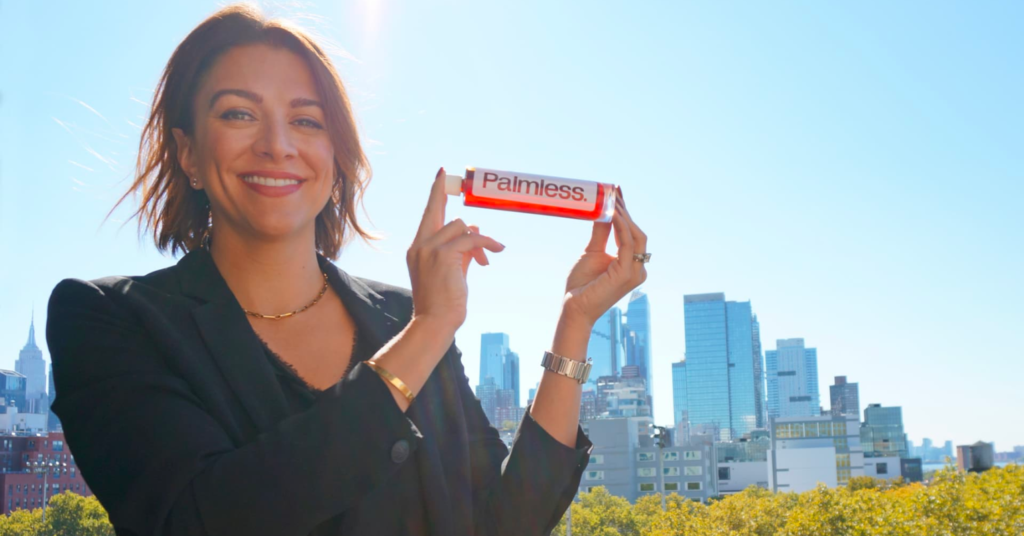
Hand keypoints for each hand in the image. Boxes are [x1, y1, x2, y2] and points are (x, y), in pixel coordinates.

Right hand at [407, 167, 504, 335]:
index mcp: (417, 248)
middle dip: (453, 203)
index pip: (427, 213)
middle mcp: (420, 244)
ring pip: (461, 226)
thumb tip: (475, 232)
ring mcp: (429, 248)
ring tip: (484, 260)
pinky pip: (472, 239)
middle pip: (441, 212)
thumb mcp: (450, 271)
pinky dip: (487, 243)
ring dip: (478, 239)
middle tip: (459, 189)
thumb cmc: (442, 302)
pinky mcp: (443, 254)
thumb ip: (459, 250)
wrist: (434, 322)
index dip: (436, 193)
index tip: (442, 174)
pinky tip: (496, 250)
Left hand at [560, 186, 647, 327]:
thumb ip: (601, 232)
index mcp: (631, 264)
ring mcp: (635, 272)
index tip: (616, 194)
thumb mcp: (593, 251)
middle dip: (626, 211)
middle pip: (638, 233)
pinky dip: (620, 226)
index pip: (633, 234)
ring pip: (635, 235)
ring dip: (624, 215)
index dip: (626, 213)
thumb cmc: (582, 284)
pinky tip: (612, 213)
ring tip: (612, 199)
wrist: (574, 306)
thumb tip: (604, 210)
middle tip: (614, 193)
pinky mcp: (627, 274)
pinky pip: (626, 243)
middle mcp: (638, 268)